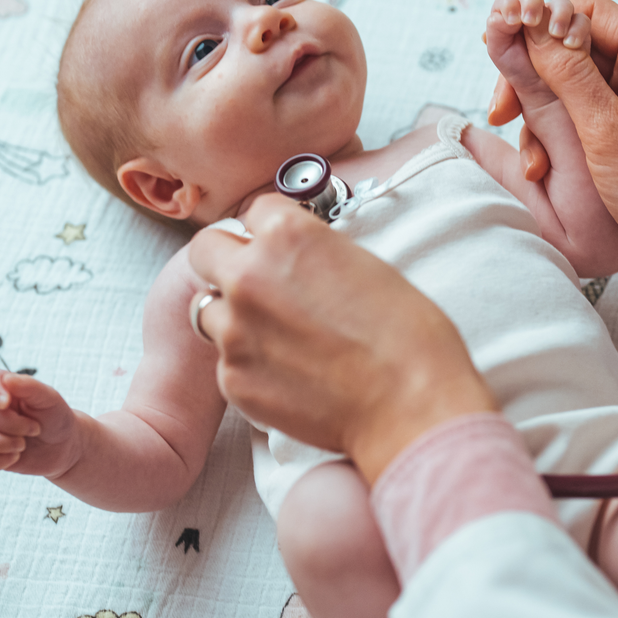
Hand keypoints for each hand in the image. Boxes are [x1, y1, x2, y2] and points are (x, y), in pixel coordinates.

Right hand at [0, 370, 81, 476]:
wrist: (64, 447)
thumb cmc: (56, 418)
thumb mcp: (50, 399)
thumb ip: (30, 387)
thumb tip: (7, 379)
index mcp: (8, 390)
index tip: (6, 403)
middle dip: (14, 426)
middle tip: (36, 429)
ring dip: (2, 444)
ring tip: (23, 446)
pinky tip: (15, 458)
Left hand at [187, 194, 496, 481]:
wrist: (410, 407)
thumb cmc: (407, 338)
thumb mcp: (366, 266)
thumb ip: (316, 254)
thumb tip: (300, 261)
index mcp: (288, 235)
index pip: (254, 210)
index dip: (269, 229)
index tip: (278, 244)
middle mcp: (249, 276)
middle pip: (206, 250)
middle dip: (228, 260)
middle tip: (258, 281)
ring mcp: (235, 331)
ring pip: (207, 309)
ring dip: (233, 315)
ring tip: (276, 335)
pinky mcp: (233, 379)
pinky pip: (227, 361)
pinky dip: (250, 364)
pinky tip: (290, 374)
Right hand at [498, 0, 617, 330]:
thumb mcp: (606, 131)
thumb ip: (568, 74)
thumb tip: (534, 23)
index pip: (593, 13)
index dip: (547, 23)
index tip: (509, 48)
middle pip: (579, 52)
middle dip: (536, 78)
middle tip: (502, 110)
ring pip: (576, 92)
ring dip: (543, 118)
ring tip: (529, 159)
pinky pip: (586, 125)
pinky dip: (560, 142)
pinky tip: (543, 172)